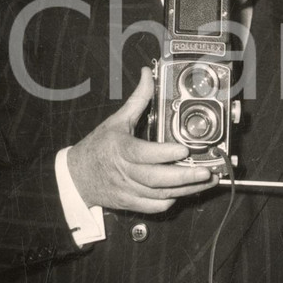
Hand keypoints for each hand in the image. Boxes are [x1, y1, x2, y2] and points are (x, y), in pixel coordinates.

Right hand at [67, 67, 216, 213]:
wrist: (76, 176)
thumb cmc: (98, 147)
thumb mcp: (117, 120)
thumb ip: (138, 99)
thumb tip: (147, 76)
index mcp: (122, 149)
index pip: (145, 153)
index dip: (165, 153)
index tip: (184, 149)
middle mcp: (126, 172)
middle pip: (157, 179)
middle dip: (184, 177)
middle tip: (205, 171)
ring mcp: (129, 189)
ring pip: (159, 194)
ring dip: (185, 190)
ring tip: (206, 181)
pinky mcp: (131, 202)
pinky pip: (153, 206)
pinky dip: (169, 201)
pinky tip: (184, 193)